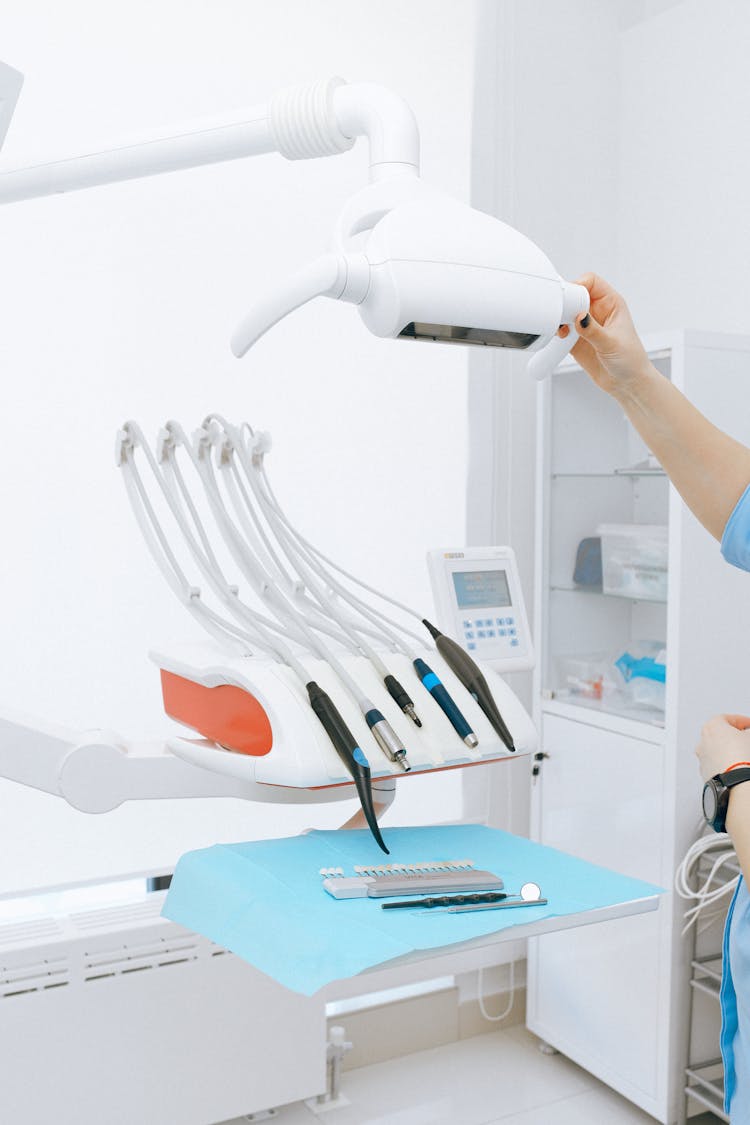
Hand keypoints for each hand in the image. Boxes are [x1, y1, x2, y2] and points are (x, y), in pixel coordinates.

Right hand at [557, 273, 654, 400]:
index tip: (569, 299)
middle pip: (574, 295)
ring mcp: (586, 326)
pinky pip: (561, 329)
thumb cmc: (631, 360)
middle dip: (565, 302)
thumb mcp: (612, 343)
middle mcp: (597, 312)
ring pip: (566, 311)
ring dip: (559, 318)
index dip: (578, 285)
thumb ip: (593, 330)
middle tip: (562, 315)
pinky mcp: (576, 339)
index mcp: (611, 303)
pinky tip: (561, 338)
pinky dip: (557, 331)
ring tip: (561, 329)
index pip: (591, 282)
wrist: (627, 384)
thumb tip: (579, 317)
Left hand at [695, 714, 749, 781]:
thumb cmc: (742, 757)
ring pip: (717, 751)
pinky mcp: (706, 774)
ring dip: (729, 751)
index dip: (742, 721)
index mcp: (711, 726)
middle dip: (734, 736)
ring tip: (744, 755)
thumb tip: (747, 734)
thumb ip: (748, 731)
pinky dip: (726, 764)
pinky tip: (738, 767)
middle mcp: (703, 741)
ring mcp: (703, 759)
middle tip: (746, 738)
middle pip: (720, 734)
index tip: (749, 725)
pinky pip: (717, 764)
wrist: (736, 783)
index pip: (728, 718)